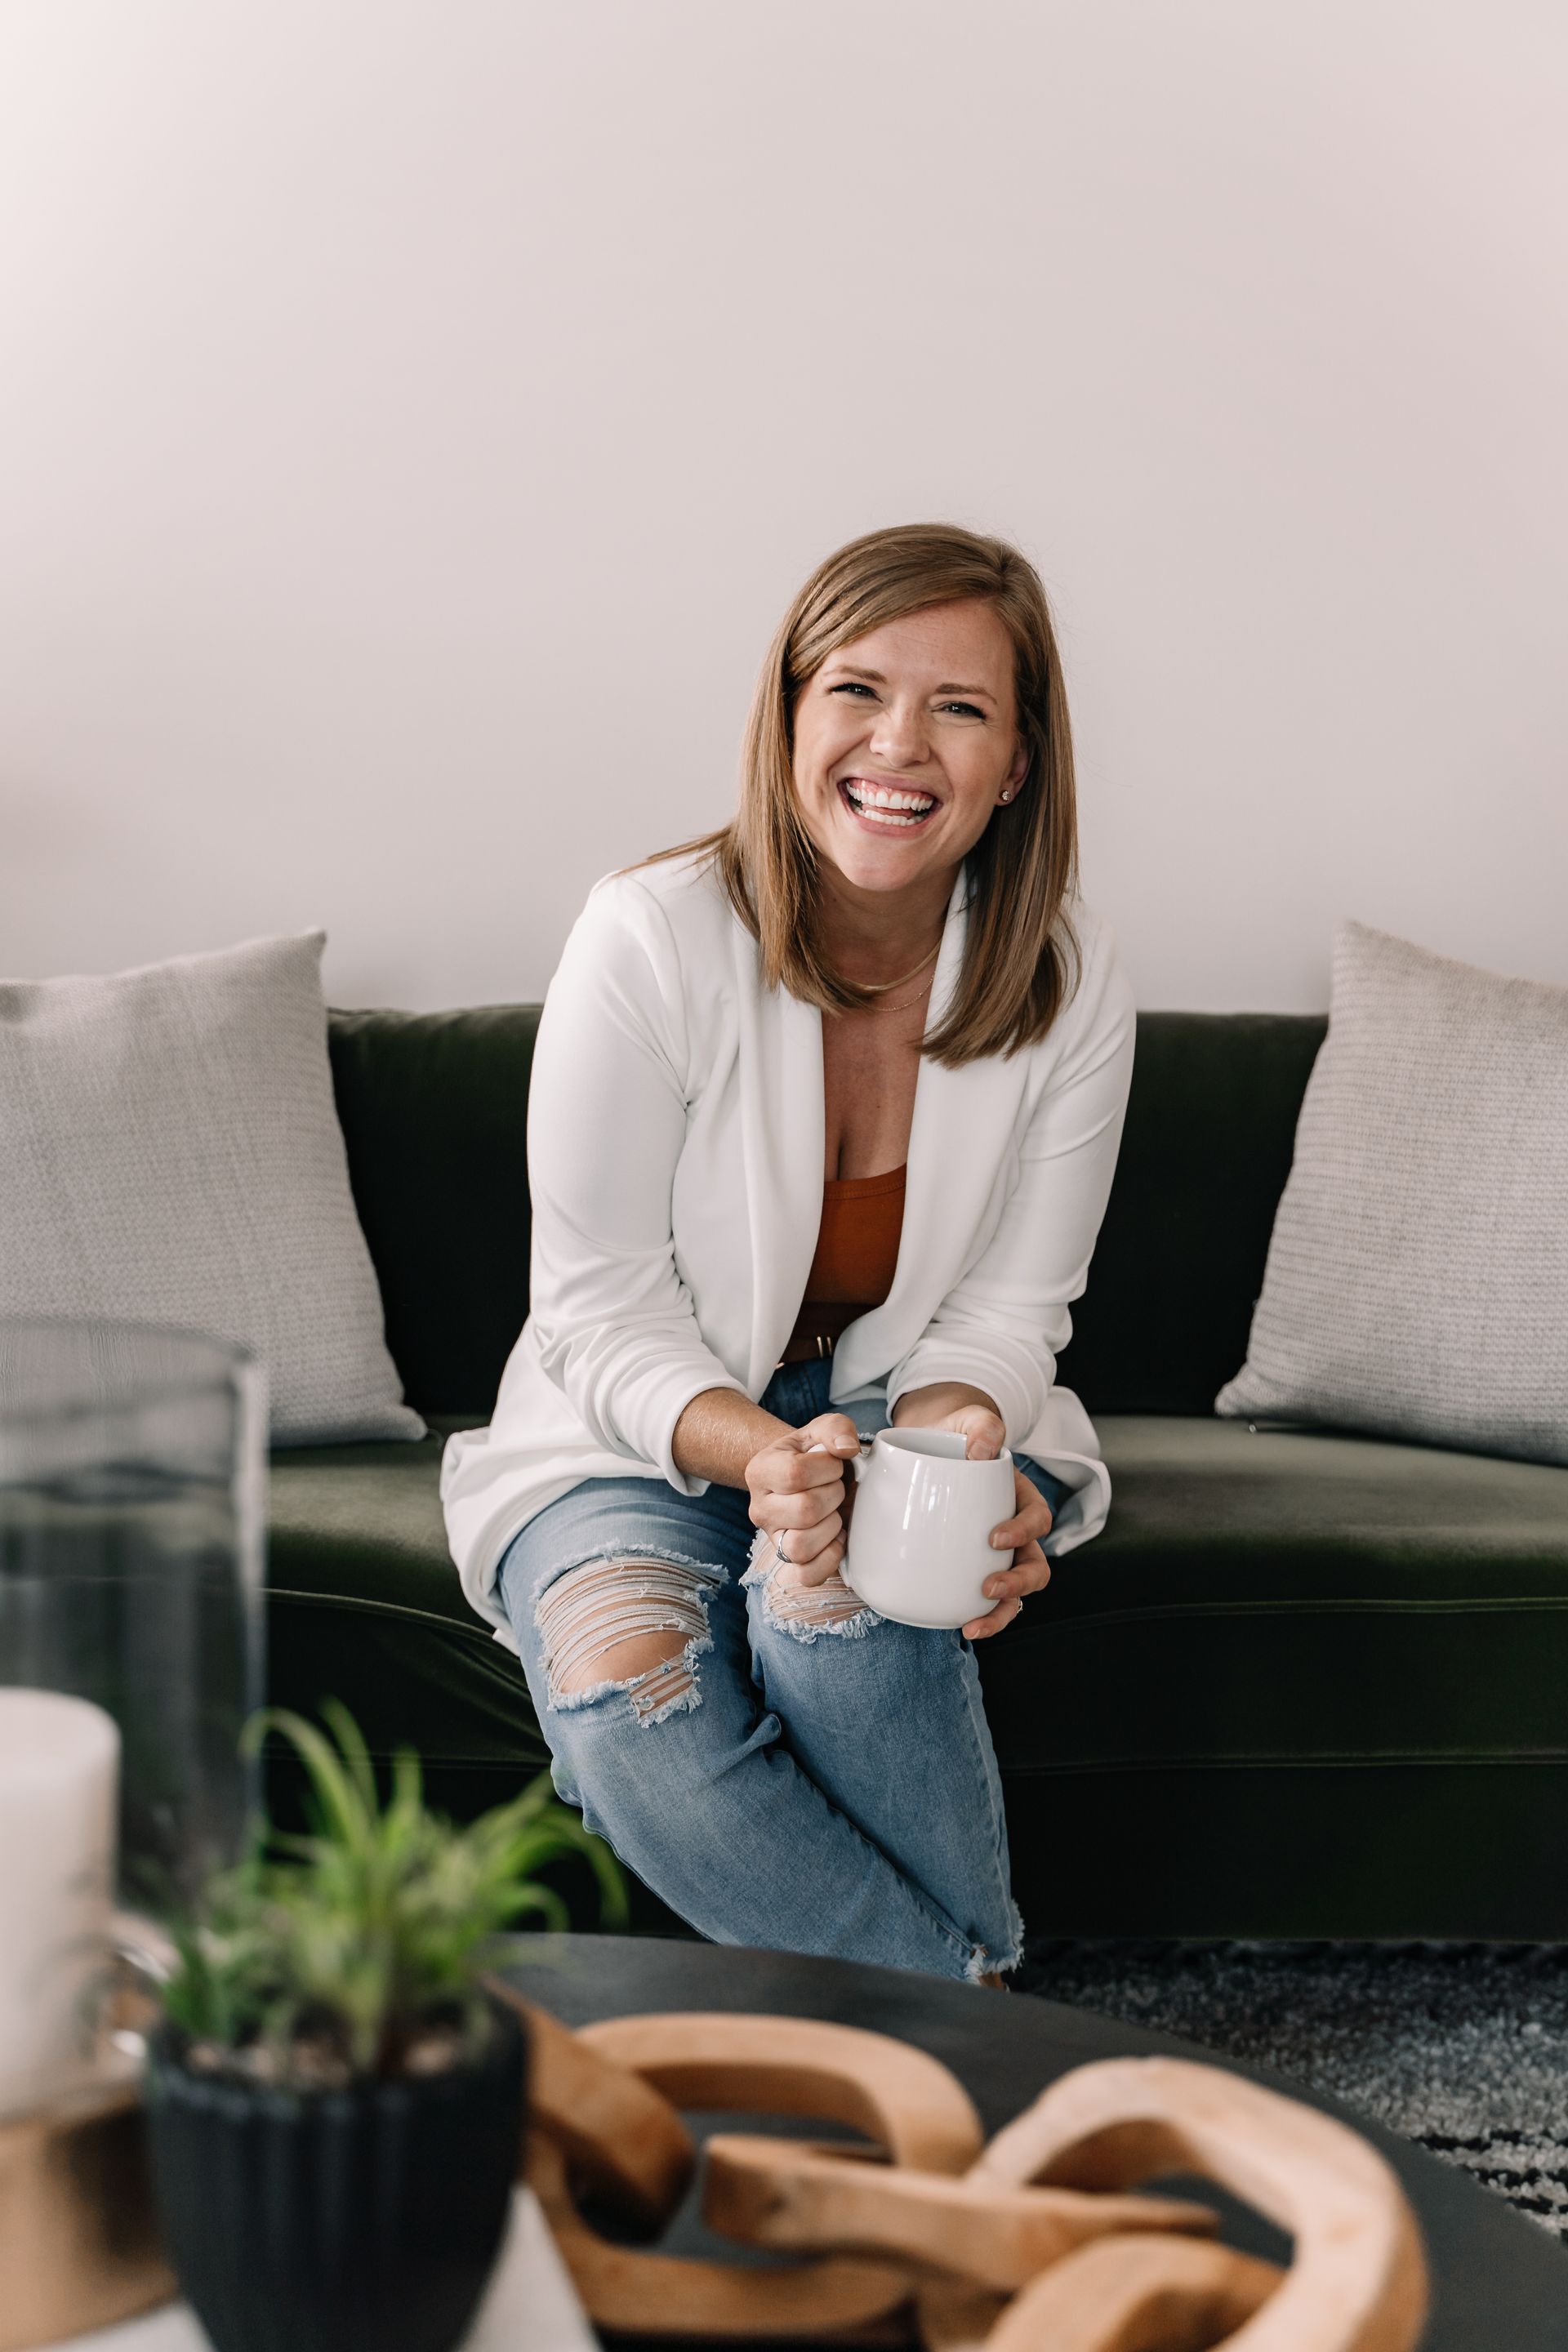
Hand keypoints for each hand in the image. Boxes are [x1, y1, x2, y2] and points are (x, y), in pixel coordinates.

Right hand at [744, 1413, 862, 1588]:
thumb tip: (847, 1448)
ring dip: (831, 1526)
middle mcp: (758, 1508)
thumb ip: (836, 1427)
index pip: (796, 1474)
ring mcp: (772, 1539)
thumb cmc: (815, 1454)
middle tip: (836, 1487)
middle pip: (803, 1511)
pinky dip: (829, 1558)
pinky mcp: (789, 1562)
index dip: (827, 1468)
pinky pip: (807, 1575)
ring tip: (833, 1511)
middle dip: (833, 1495)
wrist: (808, 1478)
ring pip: (800, 1547)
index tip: (833, 1464)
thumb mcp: (822, 1430)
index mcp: (760, 1471)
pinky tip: (836, 1537)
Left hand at [901, 1403, 1052, 1640]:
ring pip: (1014, 1593)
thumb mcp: (971, 1419)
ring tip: (972, 1627)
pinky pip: (980, 1599)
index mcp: (1021, 1498)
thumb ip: (983, 1426)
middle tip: (988, 1588)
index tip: (995, 1537)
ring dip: (1000, 1613)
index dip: (1024, 1532)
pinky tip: (954, 1624)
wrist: (930, 1443)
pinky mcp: (969, 1568)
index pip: (1038, 1518)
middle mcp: (1014, 1530)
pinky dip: (973, 1615)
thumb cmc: (956, 1432)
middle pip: (1035, 1566)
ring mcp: (994, 1554)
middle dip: (1018, 1583)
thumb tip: (982, 1453)